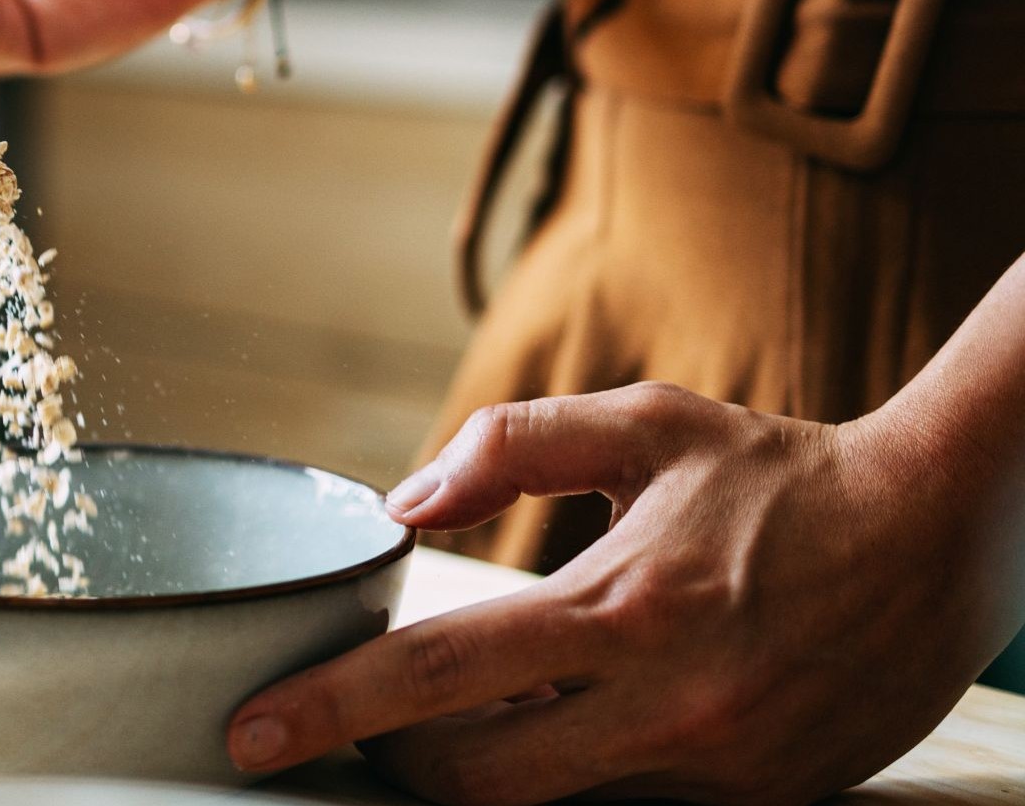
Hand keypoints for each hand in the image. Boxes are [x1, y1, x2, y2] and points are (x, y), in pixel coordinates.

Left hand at [228, 382, 1022, 804]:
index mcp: (623, 606)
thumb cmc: (779, 473)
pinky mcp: (758, 805)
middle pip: (474, 782)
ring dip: (478, 774)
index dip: (329, 709)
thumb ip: (515, 447)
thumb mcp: (648, 425)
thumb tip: (404, 502)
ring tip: (446, 721)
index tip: (248, 732)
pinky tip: (560, 724)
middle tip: (350, 730)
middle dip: (390, 766)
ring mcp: (715, 772)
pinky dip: (570, 775)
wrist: (943, 537)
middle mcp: (667, 709)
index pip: (437, 674)